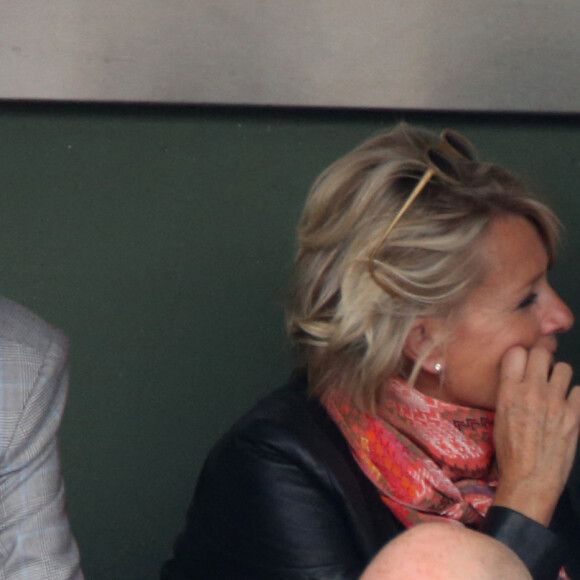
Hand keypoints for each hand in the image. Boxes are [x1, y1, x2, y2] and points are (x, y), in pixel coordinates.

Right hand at [493, 346, 579, 525]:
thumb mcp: (499, 417)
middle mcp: (532, 391)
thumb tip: (517, 378)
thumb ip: (509, 392)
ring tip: (556, 389)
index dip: (521, 355)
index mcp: (509, 392)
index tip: (522, 363)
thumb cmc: (510, 451)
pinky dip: (574, 397)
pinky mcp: (574, 415)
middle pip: (542, 353)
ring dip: (560, 376)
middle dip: (542, 360)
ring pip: (564, 368)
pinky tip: (567, 407)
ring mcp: (555, 402)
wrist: (530, 479)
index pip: (516, 352)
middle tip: (541, 372)